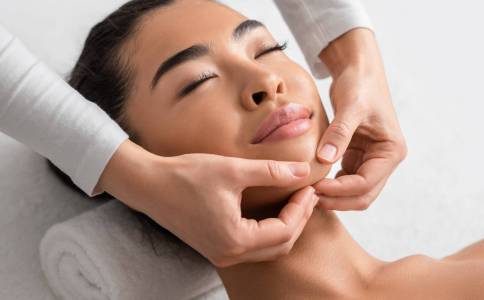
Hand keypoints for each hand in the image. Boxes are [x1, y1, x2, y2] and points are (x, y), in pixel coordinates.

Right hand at [97, 140, 318, 266]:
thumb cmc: (186, 176)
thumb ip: (271, 172)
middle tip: (308, 194)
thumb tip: (302, 170)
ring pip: (268, 249)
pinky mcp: (216, 248)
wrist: (149, 185)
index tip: (310, 187)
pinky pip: (253, 246)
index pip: (284, 230)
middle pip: (280, 245)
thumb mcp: (233, 170)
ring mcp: (221, 254)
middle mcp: (229, 254)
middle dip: (298, 220)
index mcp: (234, 240)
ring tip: (296, 200)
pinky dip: (270, 231)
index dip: (302, 209)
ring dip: (286, 227)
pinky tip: (274, 209)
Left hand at [314, 28, 406, 210]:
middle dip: (337, 200)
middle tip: (308, 197)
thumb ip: (339, 133)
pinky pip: (344, 180)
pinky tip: (312, 183)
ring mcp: (372, 160)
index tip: (315, 187)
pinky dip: (330, 185)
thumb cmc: (359, 84)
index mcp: (392, 151)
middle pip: (362, 195)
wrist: (358, 70)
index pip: (366, 183)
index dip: (340, 190)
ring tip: (307, 193)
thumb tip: (325, 159)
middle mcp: (385, 160)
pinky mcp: (357, 157)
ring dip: (333, 196)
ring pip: (353, 193)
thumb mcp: (350, 106)